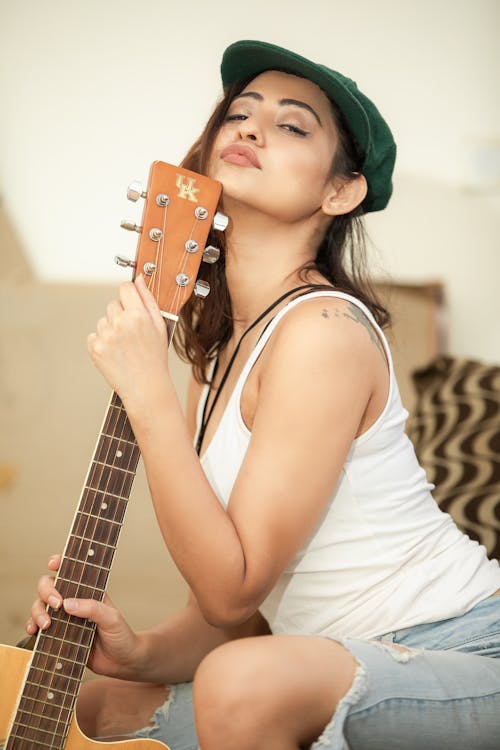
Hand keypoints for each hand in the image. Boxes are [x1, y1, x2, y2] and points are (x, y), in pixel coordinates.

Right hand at [27, 554, 142, 678]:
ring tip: (46, 624)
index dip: (59, 563)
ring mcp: (64, 618)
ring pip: (40, 606)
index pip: (70, 572)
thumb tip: (67, 603)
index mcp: (88, 591)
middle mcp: (73, 601)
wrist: (121, 662)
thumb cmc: (121, 635)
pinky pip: (38, 628)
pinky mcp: (58, 636)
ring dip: (37, 612)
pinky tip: (34, 632)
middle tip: (56, 604)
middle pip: (49, 587)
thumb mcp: (112, 618)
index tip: (53, 563)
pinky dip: (32, 628)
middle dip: (47, 592)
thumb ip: (92, 609)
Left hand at [87, 275, 169, 403]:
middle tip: (132, 334)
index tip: (131, 303)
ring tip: (124, 347)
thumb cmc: (155, 357)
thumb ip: (148, 299)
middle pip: (113, 304)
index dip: (129, 295)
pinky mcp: (95, 348)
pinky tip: (114, 353)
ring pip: (103, 321)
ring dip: (111, 330)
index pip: (125, 288)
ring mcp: (106, 336)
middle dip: (120, 315)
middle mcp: (120, 323)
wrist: (146, 387)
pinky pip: (94, 335)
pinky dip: (101, 343)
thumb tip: (139, 278)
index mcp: (138, 315)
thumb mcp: (160, 326)